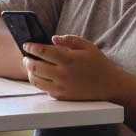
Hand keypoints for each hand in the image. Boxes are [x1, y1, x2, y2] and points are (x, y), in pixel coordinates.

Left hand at [21, 34, 135, 102]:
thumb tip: (53, 39)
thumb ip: (69, 40)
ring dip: (30, 72)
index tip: (26, 45)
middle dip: (27, 60)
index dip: (31, 47)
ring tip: (30, 66)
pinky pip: (44, 89)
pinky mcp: (62, 97)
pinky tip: (40, 76)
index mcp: (68, 59)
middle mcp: (63, 74)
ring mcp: (62, 87)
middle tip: (25, 57)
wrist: (110, 86)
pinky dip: (39, 82)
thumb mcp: (87, 46)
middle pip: (35, 67)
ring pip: (36, 80)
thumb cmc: (98, 64)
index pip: (42, 51)